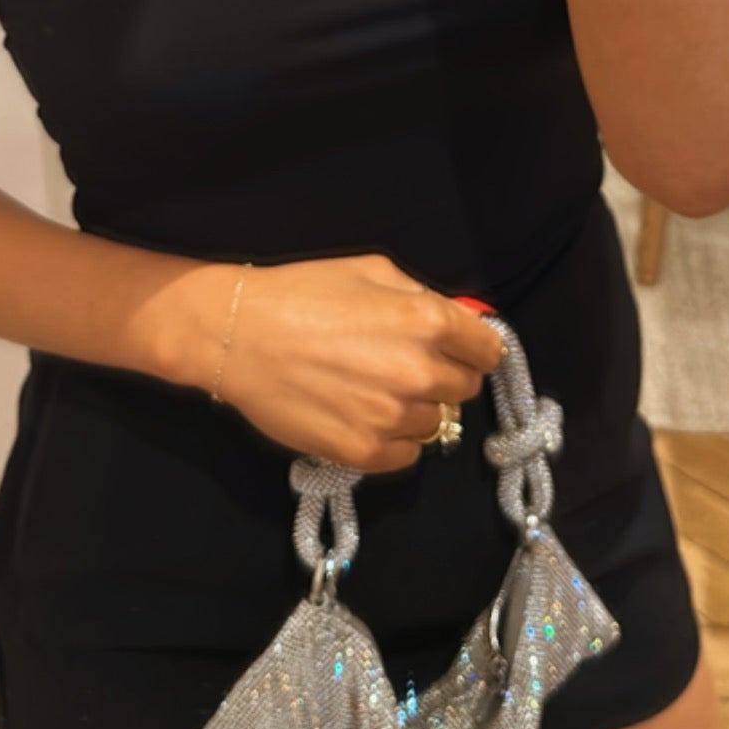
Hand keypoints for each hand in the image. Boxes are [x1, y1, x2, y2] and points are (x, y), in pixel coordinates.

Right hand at [176, 252, 506, 472]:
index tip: (458, 352)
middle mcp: (420, 372)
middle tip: (404, 367)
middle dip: (443, 377)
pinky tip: (365, 417)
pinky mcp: (365, 452)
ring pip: (435, 424)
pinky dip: (394, 440)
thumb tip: (458, 322)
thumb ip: (422, 298)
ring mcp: (393, 417)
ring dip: (415, 410)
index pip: (488, 351)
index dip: (473, 350)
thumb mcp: (371, 271)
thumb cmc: (304, 292)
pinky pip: (407, 456)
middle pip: (464, 389)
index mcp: (429, 321)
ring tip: (374, 390)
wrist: (240, 334)